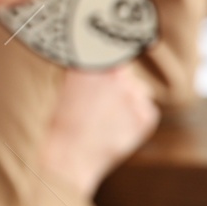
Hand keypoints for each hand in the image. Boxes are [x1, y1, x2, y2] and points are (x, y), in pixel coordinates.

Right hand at [39, 64, 158, 198]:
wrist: (69, 156)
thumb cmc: (59, 121)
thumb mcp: (63, 84)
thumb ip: (85, 66)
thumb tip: (97, 56)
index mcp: (94, 62)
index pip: (110, 49)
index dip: (106, 57)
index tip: (103, 62)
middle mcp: (117, 74)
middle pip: (124, 69)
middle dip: (115, 80)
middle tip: (98, 100)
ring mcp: (134, 95)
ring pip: (137, 88)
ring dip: (127, 96)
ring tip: (105, 116)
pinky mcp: (146, 115)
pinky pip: (145, 108)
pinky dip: (134, 116)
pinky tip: (114, 127)